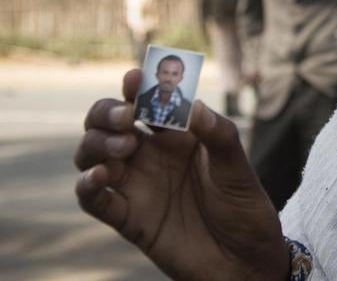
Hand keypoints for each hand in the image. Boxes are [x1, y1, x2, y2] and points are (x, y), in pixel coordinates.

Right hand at [75, 69, 288, 280]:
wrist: (245, 260)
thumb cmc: (244, 208)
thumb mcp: (238, 168)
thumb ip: (219, 135)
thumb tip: (193, 104)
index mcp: (178, 136)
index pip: (148, 102)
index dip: (137, 87)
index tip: (135, 78)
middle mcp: (151, 156)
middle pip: (109, 123)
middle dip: (108, 112)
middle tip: (128, 118)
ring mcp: (136, 186)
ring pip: (93, 155)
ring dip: (97, 143)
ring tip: (125, 146)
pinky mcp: (128, 219)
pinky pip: (94, 199)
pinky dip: (88, 185)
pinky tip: (100, 176)